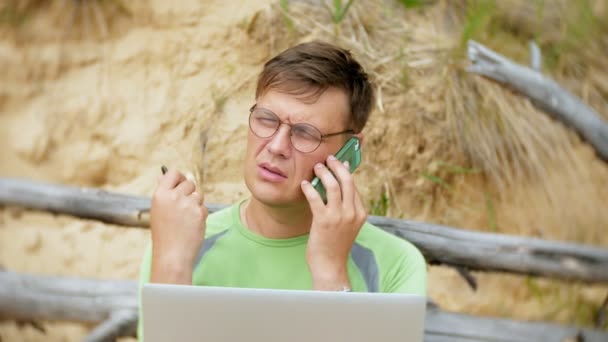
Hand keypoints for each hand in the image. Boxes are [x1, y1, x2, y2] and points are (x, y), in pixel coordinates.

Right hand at [150, 168, 206, 283]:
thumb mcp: (158, 211)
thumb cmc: (164, 234)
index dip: (180, 177)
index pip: (174, 173)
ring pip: (199, 194)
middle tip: (184, 207)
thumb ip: (163, 193)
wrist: (172, 255)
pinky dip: (200, 215)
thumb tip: (163, 175)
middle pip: (189, 182)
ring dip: (196, 203)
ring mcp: (188, 204)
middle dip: (190, 192)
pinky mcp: (200, 212)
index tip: (182, 182)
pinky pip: (204, 207)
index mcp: (160, 194)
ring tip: (186, 218)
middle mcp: (174, 196)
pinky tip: (192, 226)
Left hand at [301, 155, 366, 289]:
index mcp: (360, 213)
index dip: (345, 172)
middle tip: (328, 159)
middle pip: (347, 181)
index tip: (339, 163)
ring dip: (324, 173)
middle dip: (337, 166)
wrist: (330, 265)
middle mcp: (352, 213)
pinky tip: (304, 184)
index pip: (354, 186)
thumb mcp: (347, 225)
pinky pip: (316, 198)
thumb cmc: (335, 245)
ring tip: (316, 168)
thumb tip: (338, 186)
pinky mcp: (324, 221)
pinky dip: (309, 188)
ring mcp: (339, 217)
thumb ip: (345, 207)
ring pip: (334, 186)